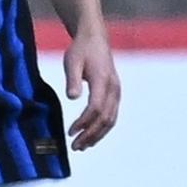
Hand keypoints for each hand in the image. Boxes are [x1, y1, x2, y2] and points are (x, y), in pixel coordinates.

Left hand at [62, 29, 121, 149]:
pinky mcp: (115, 95)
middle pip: (105, 118)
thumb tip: (72, 97)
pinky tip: (91, 137)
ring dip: (97, 135)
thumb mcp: (72, 61)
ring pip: (111, 120)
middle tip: (75, 147)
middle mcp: (113, 88)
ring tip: (82, 146)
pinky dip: (102, 129)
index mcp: (103, 79)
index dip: (84, 122)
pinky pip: (112, 116)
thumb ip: (72, 79)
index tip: (70, 132)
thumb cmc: (81, 50)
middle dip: (91, 135)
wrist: (94, 39)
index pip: (96, 108)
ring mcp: (116, 92)